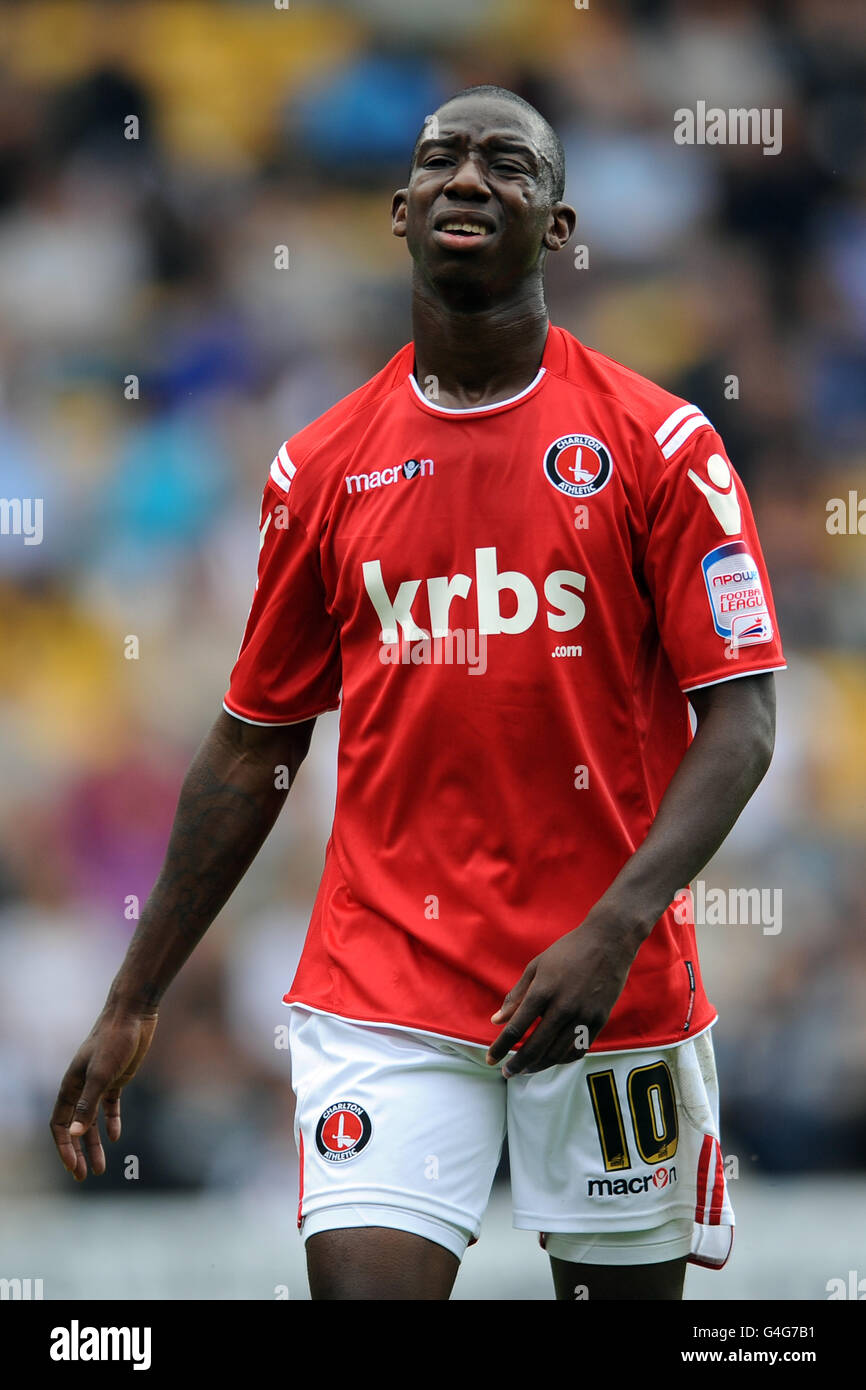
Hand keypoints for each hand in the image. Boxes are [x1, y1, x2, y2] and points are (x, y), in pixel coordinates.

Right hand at [50, 1009, 157, 1180]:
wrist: (133, 1014)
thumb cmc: (114, 1040)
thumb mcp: (101, 1075)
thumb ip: (87, 1105)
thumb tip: (73, 1134)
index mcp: (71, 1086)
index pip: (59, 1124)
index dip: (64, 1148)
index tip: (74, 1168)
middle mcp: (81, 1086)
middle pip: (74, 1127)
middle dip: (78, 1153)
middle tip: (85, 1176)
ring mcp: (99, 1083)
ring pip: (92, 1121)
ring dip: (95, 1144)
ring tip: (101, 1168)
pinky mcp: (117, 1079)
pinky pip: (110, 1107)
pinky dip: (111, 1122)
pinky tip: (116, 1137)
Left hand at [485, 918, 640, 1076]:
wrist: (608, 941)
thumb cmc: (568, 951)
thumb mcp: (536, 967)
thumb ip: (516, 996)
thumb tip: (496, 1021)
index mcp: (543, 990)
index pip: (516, 1027)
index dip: (501, 1047)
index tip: (490, 1060)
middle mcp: (563, 1006)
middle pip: (536, 1047)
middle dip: (518, 1064)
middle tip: (507, 1073)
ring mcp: (583, 1015)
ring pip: (558, 1053)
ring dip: (539, 1065)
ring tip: (527, 1069)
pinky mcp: (599, 1020)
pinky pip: (579, 1049)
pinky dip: (563, 1059)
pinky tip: (552, 1059)